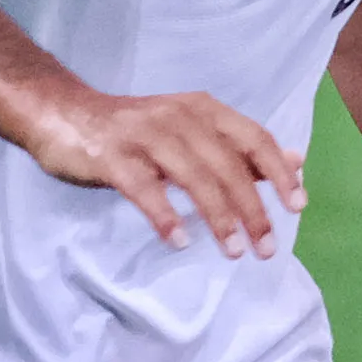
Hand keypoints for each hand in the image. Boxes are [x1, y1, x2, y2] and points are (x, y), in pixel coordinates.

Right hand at [18, 88, 302, 258]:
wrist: (63, 112)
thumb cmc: (136, 130)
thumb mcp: (192, 131)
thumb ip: (239, 148)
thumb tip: (294, 162)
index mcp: (203, 110)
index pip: (253, 138)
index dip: (278, 172)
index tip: (297, 206)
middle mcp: (179, 117)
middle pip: (227, 165)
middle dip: (252, 209)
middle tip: (266, 248)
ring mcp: (144, 136)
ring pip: (193, 178)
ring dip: (218, 218)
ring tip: (233, 251)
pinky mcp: (112, 156)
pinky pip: (145, 189)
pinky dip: (165, 216)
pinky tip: (179, 241)